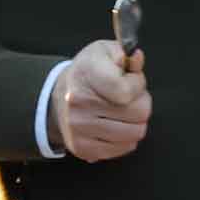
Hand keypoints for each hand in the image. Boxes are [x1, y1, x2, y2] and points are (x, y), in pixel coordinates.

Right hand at [56, 39, 149, 160]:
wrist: (58, 98)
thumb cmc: (89, 73)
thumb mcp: (105, 51)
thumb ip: (125, 53)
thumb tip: (136, 58)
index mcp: (86, 74)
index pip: (127, 91)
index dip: (137, 84)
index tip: (131, 79)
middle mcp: (78, 104)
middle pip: (139, 113)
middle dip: (141, 102)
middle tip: (128, 97)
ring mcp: (79, 129)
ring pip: (136, 133)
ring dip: (136, 121)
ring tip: (123, 111)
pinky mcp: (83, 148)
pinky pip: (125, 148)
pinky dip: (126, 137)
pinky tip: (116, 125)